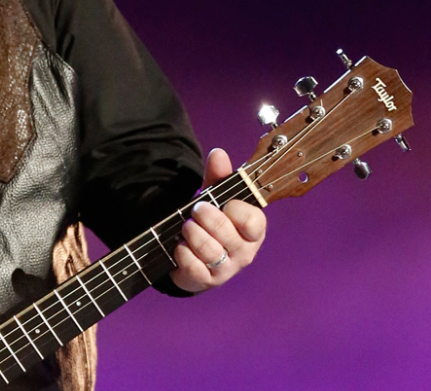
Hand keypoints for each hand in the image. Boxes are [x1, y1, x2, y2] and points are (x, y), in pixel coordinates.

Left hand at [169, 148, 266, 292]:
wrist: (196, 256)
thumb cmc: (211, 223)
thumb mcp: (215, 198)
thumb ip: (218, 176)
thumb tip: (218, 153)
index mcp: (253, 230)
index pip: (252, 220)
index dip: (233, 208)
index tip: (223, 203)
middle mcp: (245, 252)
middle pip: (225, 232)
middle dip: (204, 216)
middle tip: (196, 210)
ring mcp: (227, 268)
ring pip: (208, 249)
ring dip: (191, 233)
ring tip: (186, 227)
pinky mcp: (207, 281)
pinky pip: (192, 266)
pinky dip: (182, 252)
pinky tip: (180, 246)